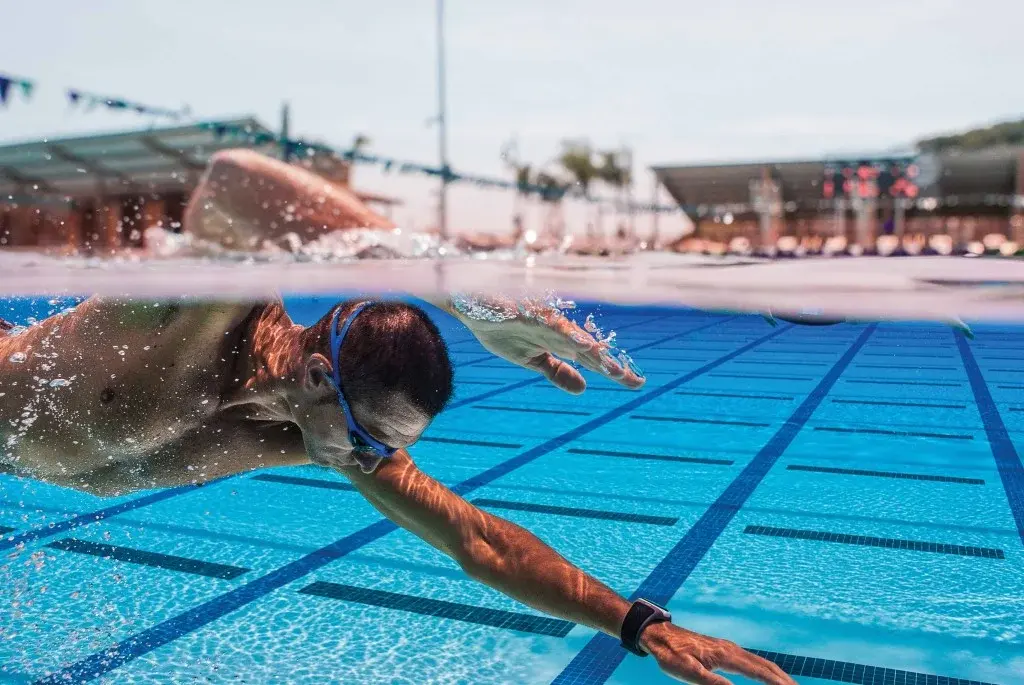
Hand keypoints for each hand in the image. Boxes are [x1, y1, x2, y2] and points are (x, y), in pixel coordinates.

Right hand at [447, 294, 644, 393]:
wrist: (474, 308)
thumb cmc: (504, 329)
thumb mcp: (532, 360)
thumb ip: (557, 372)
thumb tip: (583, 389)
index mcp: (560, 344)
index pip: (592, 360)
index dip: (613, 371)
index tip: (637, 383)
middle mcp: (558, 332)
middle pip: (590, 352)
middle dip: (610, 366)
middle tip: (635, 381)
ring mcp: (545, 322)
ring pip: (576, 339)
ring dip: (594, 354)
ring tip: (613, 368)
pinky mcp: (529, 314)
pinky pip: (550, 325)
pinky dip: (566, 336)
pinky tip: (581, 345)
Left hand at [640, 622, 795, 684]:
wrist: (658, 634)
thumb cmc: (670, 654)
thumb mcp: (687, 672)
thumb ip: (712, 683)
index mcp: (726, 655)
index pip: (760, 672)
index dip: (778, 684)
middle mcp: (732, 650)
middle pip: (766, 666)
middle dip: (785, 681)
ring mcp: (729, 649)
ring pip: (761, 662)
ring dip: (778, 676)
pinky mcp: (725, 651)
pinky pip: (753, 661)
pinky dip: (766, 671)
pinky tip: (768, 678)